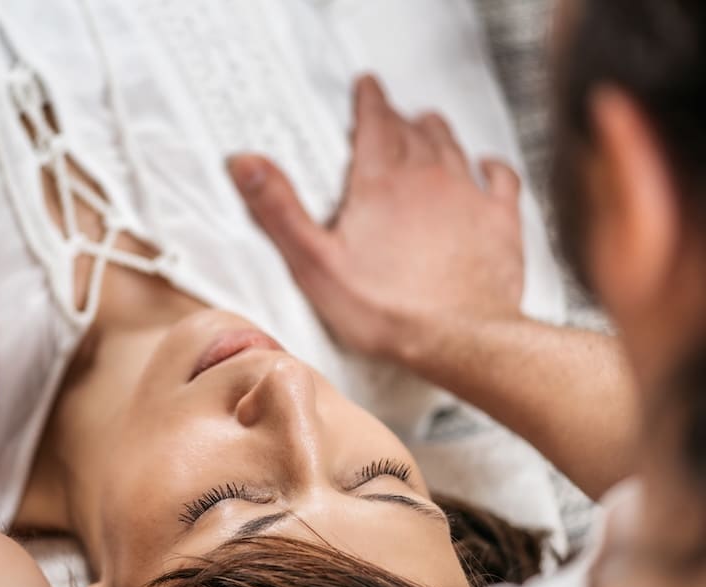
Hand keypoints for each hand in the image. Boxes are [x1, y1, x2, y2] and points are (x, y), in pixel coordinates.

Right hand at [228, 75, 524, 361]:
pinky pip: (501, 179)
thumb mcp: (314, 262)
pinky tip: (486, 166)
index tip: (366, 86)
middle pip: (413, 130)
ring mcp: (468, 196)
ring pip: (453, 147)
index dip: (368, 99)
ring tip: (426, 124)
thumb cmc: (385, 309)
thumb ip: (279, 209)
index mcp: (382, 181)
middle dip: (397, 117)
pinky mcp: (500, 222)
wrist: (459, 339)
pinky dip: (491, 166)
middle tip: (388, 112)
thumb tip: (245, 163)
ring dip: (436, 132)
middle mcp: (429, 177)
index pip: (375, 121)